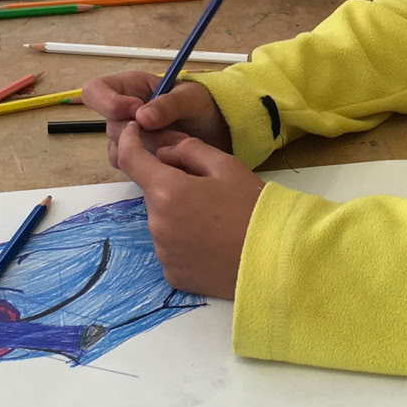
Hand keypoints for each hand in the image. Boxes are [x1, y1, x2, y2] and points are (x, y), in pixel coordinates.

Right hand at [81, 71, 231, 167]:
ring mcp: (128, 136)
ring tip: (178, 147)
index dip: (108, 103)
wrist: (217, 130)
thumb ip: (168, 104)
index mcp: (129, 87)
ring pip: (119, 150)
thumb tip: (141, 117)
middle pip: (111, 127)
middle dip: (142, 135)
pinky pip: (130, 166)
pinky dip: (151, 166)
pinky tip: (171, 159)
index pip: (95, 91)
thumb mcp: (191, 98)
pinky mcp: (137, 157)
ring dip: (150, 152)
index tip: (136, 112)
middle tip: (174, 136)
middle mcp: (122, 112)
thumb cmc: (202, 105)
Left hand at [117, 122, 262, 298]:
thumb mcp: (225, 165)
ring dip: (177, 215)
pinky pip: (170, 248)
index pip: (131, 159)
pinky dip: (183, 241)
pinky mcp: (172, 275)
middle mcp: (157, 224)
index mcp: (167, 191)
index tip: (132, 131)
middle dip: (170, 186)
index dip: (129, 140)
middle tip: (206, 190)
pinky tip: (211, 242)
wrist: (277, 259)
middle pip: (153, 194)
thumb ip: (187, 150)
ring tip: (214, 220)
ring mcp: (163, 253)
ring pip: (162, 222)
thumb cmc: (253, 208)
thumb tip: (163, 153)